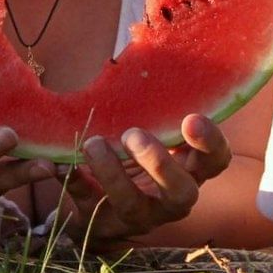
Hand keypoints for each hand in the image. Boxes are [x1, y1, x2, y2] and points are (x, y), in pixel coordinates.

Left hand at [53, 115, 232, 245]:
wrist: (104, 212)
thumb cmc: (138, 157)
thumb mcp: (153, 136)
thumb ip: (155, 109)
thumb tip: (141, 48)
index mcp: (189, 172)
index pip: (215, 162)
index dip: (210, 144)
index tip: (191, 118)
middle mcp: (170, 200)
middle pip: (182, 193)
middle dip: (160, 165)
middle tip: (133, 135)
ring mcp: (138, 217)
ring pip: (133, 206)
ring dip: (113, 174)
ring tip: (93, 144)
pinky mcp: (103, 224)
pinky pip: (86, 205)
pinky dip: (73, 182)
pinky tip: (57, 163)